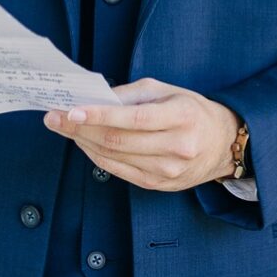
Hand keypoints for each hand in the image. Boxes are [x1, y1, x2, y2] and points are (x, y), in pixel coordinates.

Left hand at [43, 79, 241, 191]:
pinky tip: (84, 143)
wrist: (221, 144)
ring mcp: (168, 170)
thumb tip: (93, 100)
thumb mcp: (167, 91)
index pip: (134, 119)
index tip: (71, 110)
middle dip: (80, 129)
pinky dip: (96, 156)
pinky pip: (118, 171)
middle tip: (55, 117)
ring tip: (64, 128)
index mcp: (182, 117)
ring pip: (114, 157)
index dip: (99, 115)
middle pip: (118, 140)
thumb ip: (131, 95)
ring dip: (83, 143)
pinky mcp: (158, 184)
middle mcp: (177, 147)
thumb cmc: (192, 111)